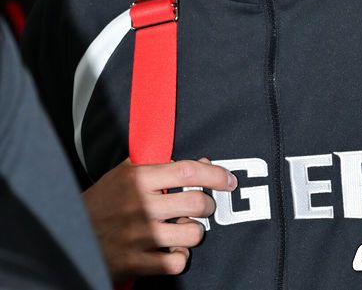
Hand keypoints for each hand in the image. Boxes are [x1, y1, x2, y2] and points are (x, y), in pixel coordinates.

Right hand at [83, 157, 236, 280]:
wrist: (69, 232)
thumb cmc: (103, 201)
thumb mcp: (126, 173)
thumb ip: (162, 165)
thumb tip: (203, 162)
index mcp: (138, 177)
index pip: (188, 170)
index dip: (215, 174)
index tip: (228, 180)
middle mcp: (140, 205)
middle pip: (196, 202)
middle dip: (207, 204)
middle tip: (202, 205)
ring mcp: (139, 236)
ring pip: (192, 233)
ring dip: (194, 230)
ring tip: (184, 227)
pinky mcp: (136, 262)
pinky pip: (177, 262)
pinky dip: (179, 257)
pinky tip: (171, 249)